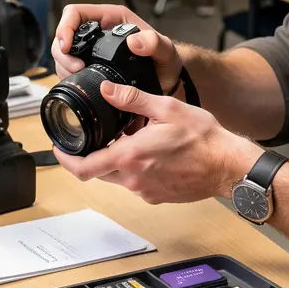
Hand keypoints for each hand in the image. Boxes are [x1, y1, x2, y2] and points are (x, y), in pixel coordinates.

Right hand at [51, 3, 183, 92]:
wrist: (166, 78)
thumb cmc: (166, 59)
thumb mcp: (166, 50)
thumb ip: (155, 42)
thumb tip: (133, 42)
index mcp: (112, 19)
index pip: (76, 13)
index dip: (65, 27)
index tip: (67, 45)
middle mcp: (99, 31)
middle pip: (64, 34)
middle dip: (63, 52)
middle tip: (75, 67)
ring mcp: (92, 48)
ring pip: (64, 52)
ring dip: (64, 65)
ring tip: (77, 75)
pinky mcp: (90, 64)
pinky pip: (70, 66)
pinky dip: (70, 75)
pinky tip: (79, 82)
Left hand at [54, 82, 258, 203]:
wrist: (229, 166)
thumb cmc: (204, 139)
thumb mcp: (166, 108)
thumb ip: (132, 99)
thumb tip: (106, 91)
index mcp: (130, 156)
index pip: (83, 167)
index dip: (65, 160)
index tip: (59, 149)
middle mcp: (134, 179)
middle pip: (98, 172)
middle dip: (93, 155)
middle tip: (98, 136)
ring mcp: (145, 191)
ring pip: (118, 177)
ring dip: (117, 160)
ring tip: (133, 139)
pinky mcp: (157, 196)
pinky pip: (136, 183)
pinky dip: (135, 169)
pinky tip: (152, 153)